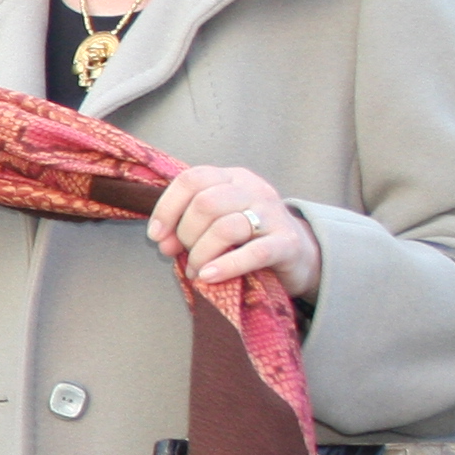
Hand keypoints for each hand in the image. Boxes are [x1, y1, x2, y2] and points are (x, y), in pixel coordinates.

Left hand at [148, 163, 322, 298]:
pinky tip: (209, 276)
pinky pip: (254, 253)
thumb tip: (162, 242)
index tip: (156, 235)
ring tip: (196, 270)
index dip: (167, 208)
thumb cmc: (248, 236)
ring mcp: (273, 214)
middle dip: (185, 234)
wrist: (298, 253)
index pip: (192, 179)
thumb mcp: (217, 221)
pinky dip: (226, 266)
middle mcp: (254, 190)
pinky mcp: (287, 243)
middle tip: (183, 256)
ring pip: (226, 228)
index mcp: (232, 178)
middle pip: (206, 203)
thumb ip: (187, 226)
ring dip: (201, 254)